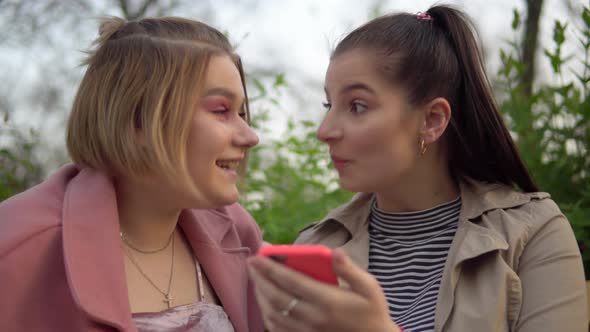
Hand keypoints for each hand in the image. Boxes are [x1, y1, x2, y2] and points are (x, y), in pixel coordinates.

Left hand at [248, 249, 401, 331]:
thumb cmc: (372, 310)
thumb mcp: (369, 287)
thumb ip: (350, 270)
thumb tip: (335, 252)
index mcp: (328, 300)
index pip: (292, 281)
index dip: (271, 267)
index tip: (258, 255)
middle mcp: (313, 317)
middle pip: (276, 296)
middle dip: (260, 278)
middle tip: (251, 262)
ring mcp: (306, 331)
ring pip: (273, 313)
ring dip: (260, 294)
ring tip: (256, 278)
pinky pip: (277, 328)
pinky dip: (266, 313)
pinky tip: (265, 301)